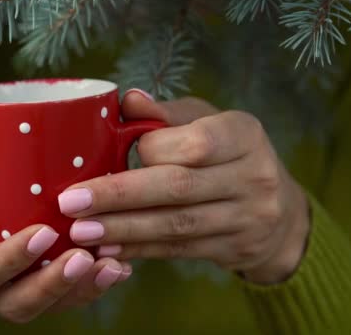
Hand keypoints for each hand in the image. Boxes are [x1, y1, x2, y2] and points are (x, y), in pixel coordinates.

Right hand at [0, 114, 131, 322]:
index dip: (11, 260)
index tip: (43, 232)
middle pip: (19, 303)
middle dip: (53, 285)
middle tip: (84, 257)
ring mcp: (15, 288)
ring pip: (50, 305)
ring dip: (82, 289)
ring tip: (112, 264)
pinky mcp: (37, 282)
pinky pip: (66, 296)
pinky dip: (93, 285)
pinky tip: (119, 266)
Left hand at [59, 91, 310, 283]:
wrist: (280, 213)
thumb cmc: (229, 154)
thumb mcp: (209, 123)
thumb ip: (168, 115)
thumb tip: (128, 100)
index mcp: (244, 134)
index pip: (193, 143)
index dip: (149, 152)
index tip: (107, 159)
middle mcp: (253, 175)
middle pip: (178, 187)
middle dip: (119, 196)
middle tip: (70, 202)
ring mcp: (249, 217)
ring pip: (176, 225)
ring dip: (122, 229)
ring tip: (80, 232)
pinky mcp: (235, 248)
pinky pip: (179, 250)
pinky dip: (139, 250)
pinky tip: (106, 250)